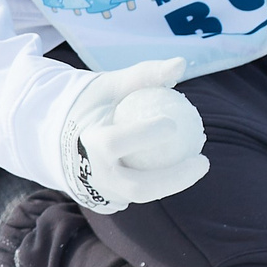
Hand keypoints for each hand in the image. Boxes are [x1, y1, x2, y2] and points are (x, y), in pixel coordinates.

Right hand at [57, 57, 208, 213]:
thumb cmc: (95, 105)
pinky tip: (184, 164)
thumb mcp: (114, 85)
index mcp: (86, 143)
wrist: (63, 136)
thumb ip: (146, 74)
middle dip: (173, 178)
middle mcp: (92, 175)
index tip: (173, 123)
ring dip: (174, 182)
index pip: (115, 143)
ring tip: (199, 162)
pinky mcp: (108, 202)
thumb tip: (181, 64)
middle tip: (202, 160)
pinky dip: (164, 181)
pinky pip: (140, 194)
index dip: (144, 135)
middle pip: (136, 187)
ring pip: (142, 195)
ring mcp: (99, 194)